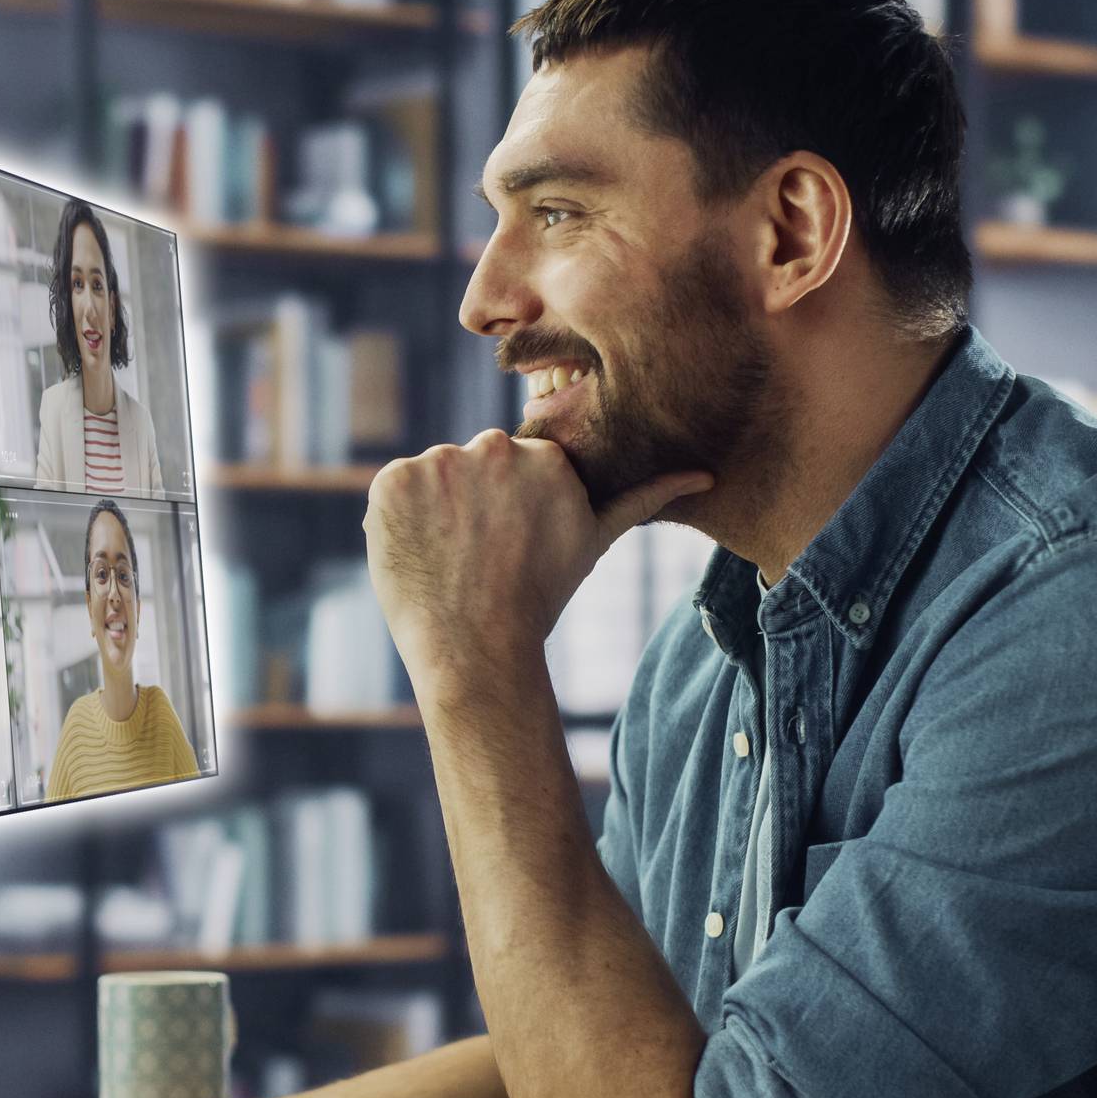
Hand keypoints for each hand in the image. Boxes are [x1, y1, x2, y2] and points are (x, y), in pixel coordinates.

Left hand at [364, 431, 708, 692]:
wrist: (476, 649)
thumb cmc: (539, 597)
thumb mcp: (594, 541)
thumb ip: (643, 498)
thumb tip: (705, 476)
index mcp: (544, 457)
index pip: (511, 467)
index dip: (504, 508)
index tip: (507, 545)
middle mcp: (492, 447)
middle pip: (471, 467)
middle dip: (470, 503)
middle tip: (478, 556)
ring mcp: (437, 463)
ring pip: (430, 479)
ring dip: (432, 510)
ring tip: (449, 559)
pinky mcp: (390, 481)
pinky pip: (391, 492)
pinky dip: (396, 520)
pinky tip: (418, 554)